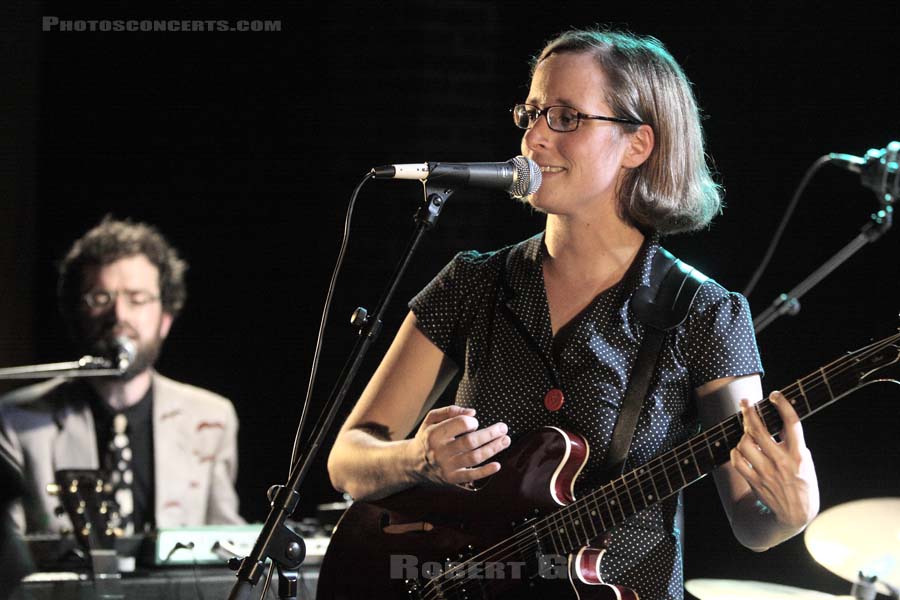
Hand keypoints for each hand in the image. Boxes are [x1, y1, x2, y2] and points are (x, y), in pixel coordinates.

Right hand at [411, 405, 509, 485]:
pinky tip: (497, 465)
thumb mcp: (431, 419)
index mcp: (435, 434)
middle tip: (504, 428)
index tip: (475, 423)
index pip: (461, 424)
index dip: (473, 421)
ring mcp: (446, 466)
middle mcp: (440, 451)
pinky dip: (485, 471)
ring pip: (474, 457)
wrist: (413, 463)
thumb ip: (450, 411)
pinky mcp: (451, 478)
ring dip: (493, 448)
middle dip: (491, 433)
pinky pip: (471, 475)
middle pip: (471, 441)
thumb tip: (473, 412)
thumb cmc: (427, 437)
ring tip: (506, 441)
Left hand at [731, 391, 818, 528]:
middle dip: (749, 412)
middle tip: (745, 402)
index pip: (792, 423)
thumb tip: (777, 418)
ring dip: (743, 434)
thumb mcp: (806, 461)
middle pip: (759, 430)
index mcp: (799, 455)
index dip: (783, 405)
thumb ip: (793, 442)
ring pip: (744, 444)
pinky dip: (735, 452)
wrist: (797, 514)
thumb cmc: (803, 482)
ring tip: (747, 433)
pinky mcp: (755, 481)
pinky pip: (736, 461)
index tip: (775, 395)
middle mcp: (782, 462)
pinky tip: (740, 450)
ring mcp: (766, 473)